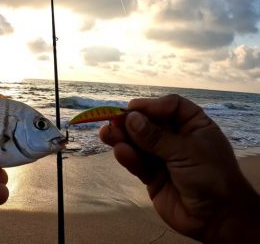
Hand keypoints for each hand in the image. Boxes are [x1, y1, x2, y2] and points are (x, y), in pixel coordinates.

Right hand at [99, 94, 259, 242]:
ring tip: (107, 134)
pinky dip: (128, 157)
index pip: (171, 106)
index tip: (133, 109)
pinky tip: (120, 151)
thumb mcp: (186, 152)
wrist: (217, 219)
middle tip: (113, 121)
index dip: (152, 106)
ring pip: (139, 143)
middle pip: (150, 123)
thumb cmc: (211, 178)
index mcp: (193, 125)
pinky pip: (137, 163)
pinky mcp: (152, 176)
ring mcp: (163, 157)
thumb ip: (156, 137)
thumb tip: (131, 118)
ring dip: (123, 138)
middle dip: (131, 122)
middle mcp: (177, 138)